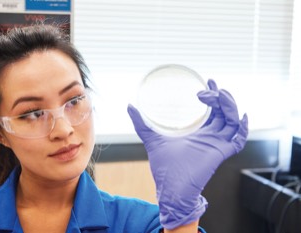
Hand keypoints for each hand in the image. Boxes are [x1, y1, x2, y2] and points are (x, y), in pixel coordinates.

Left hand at [127, 79, 247, 228]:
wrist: (170, 187)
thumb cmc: (163, 167)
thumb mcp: (151, 138)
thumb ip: (141, 123)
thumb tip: (129, 106)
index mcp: (198, 134)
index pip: (212, 111)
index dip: (213, 96)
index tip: (208, 81)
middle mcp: (210, 137)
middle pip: (224, 113)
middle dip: (221, 97)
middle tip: (211, 85)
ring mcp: (216, 144)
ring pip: (232, 121)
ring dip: (229, 106)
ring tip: (219, 94)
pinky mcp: (220, 153)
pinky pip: (239, 140)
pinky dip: (243, 128)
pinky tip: (241, 115)